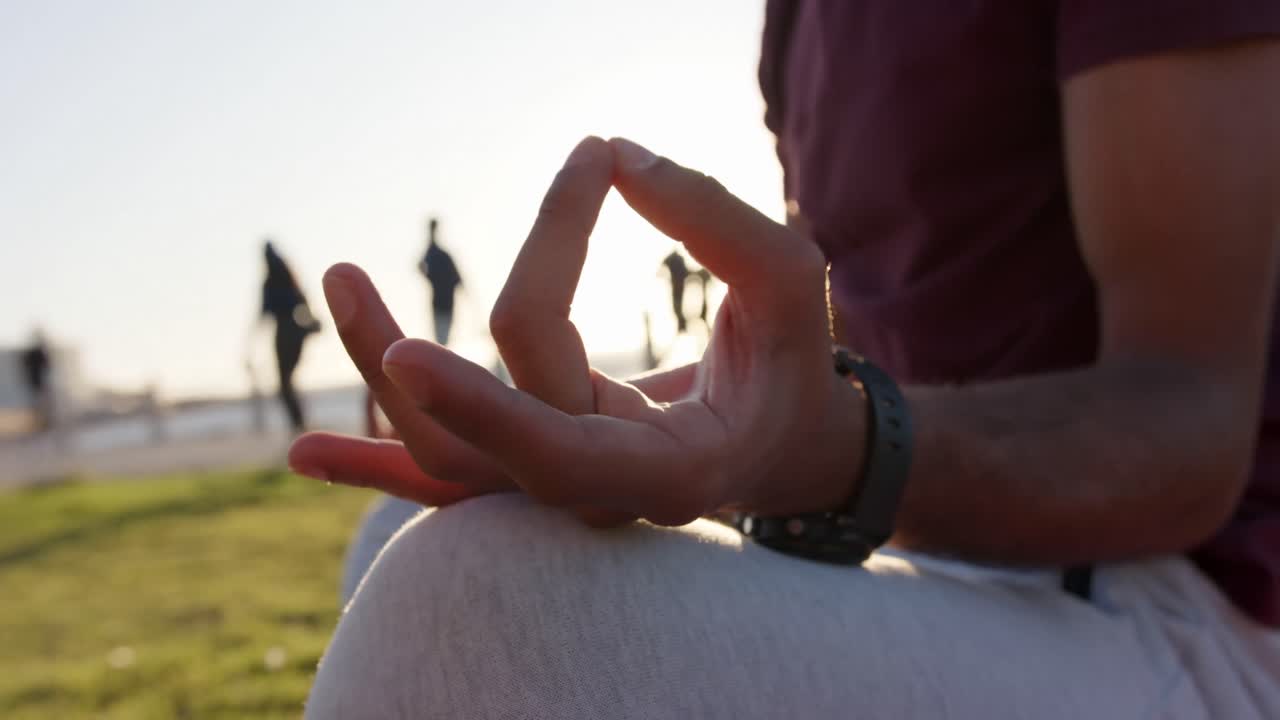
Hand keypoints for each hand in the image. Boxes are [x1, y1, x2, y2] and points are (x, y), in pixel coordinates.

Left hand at [292, 136, 864, 524]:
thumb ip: (714, 220)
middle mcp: (599, 499)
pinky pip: (450, 478)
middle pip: (473, 449)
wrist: (780, 444)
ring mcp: (561, 494)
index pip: (551, 435)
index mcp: (666, 471)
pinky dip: (376, 464)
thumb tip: (617, 159)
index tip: (572, 174)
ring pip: (446, 461)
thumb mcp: (789, 282)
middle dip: (405, 364)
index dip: (518, 326)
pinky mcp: (538, 471)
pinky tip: (306, 452)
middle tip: (339, 273)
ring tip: (337, 283)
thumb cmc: (792, 364)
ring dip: (378, 387)